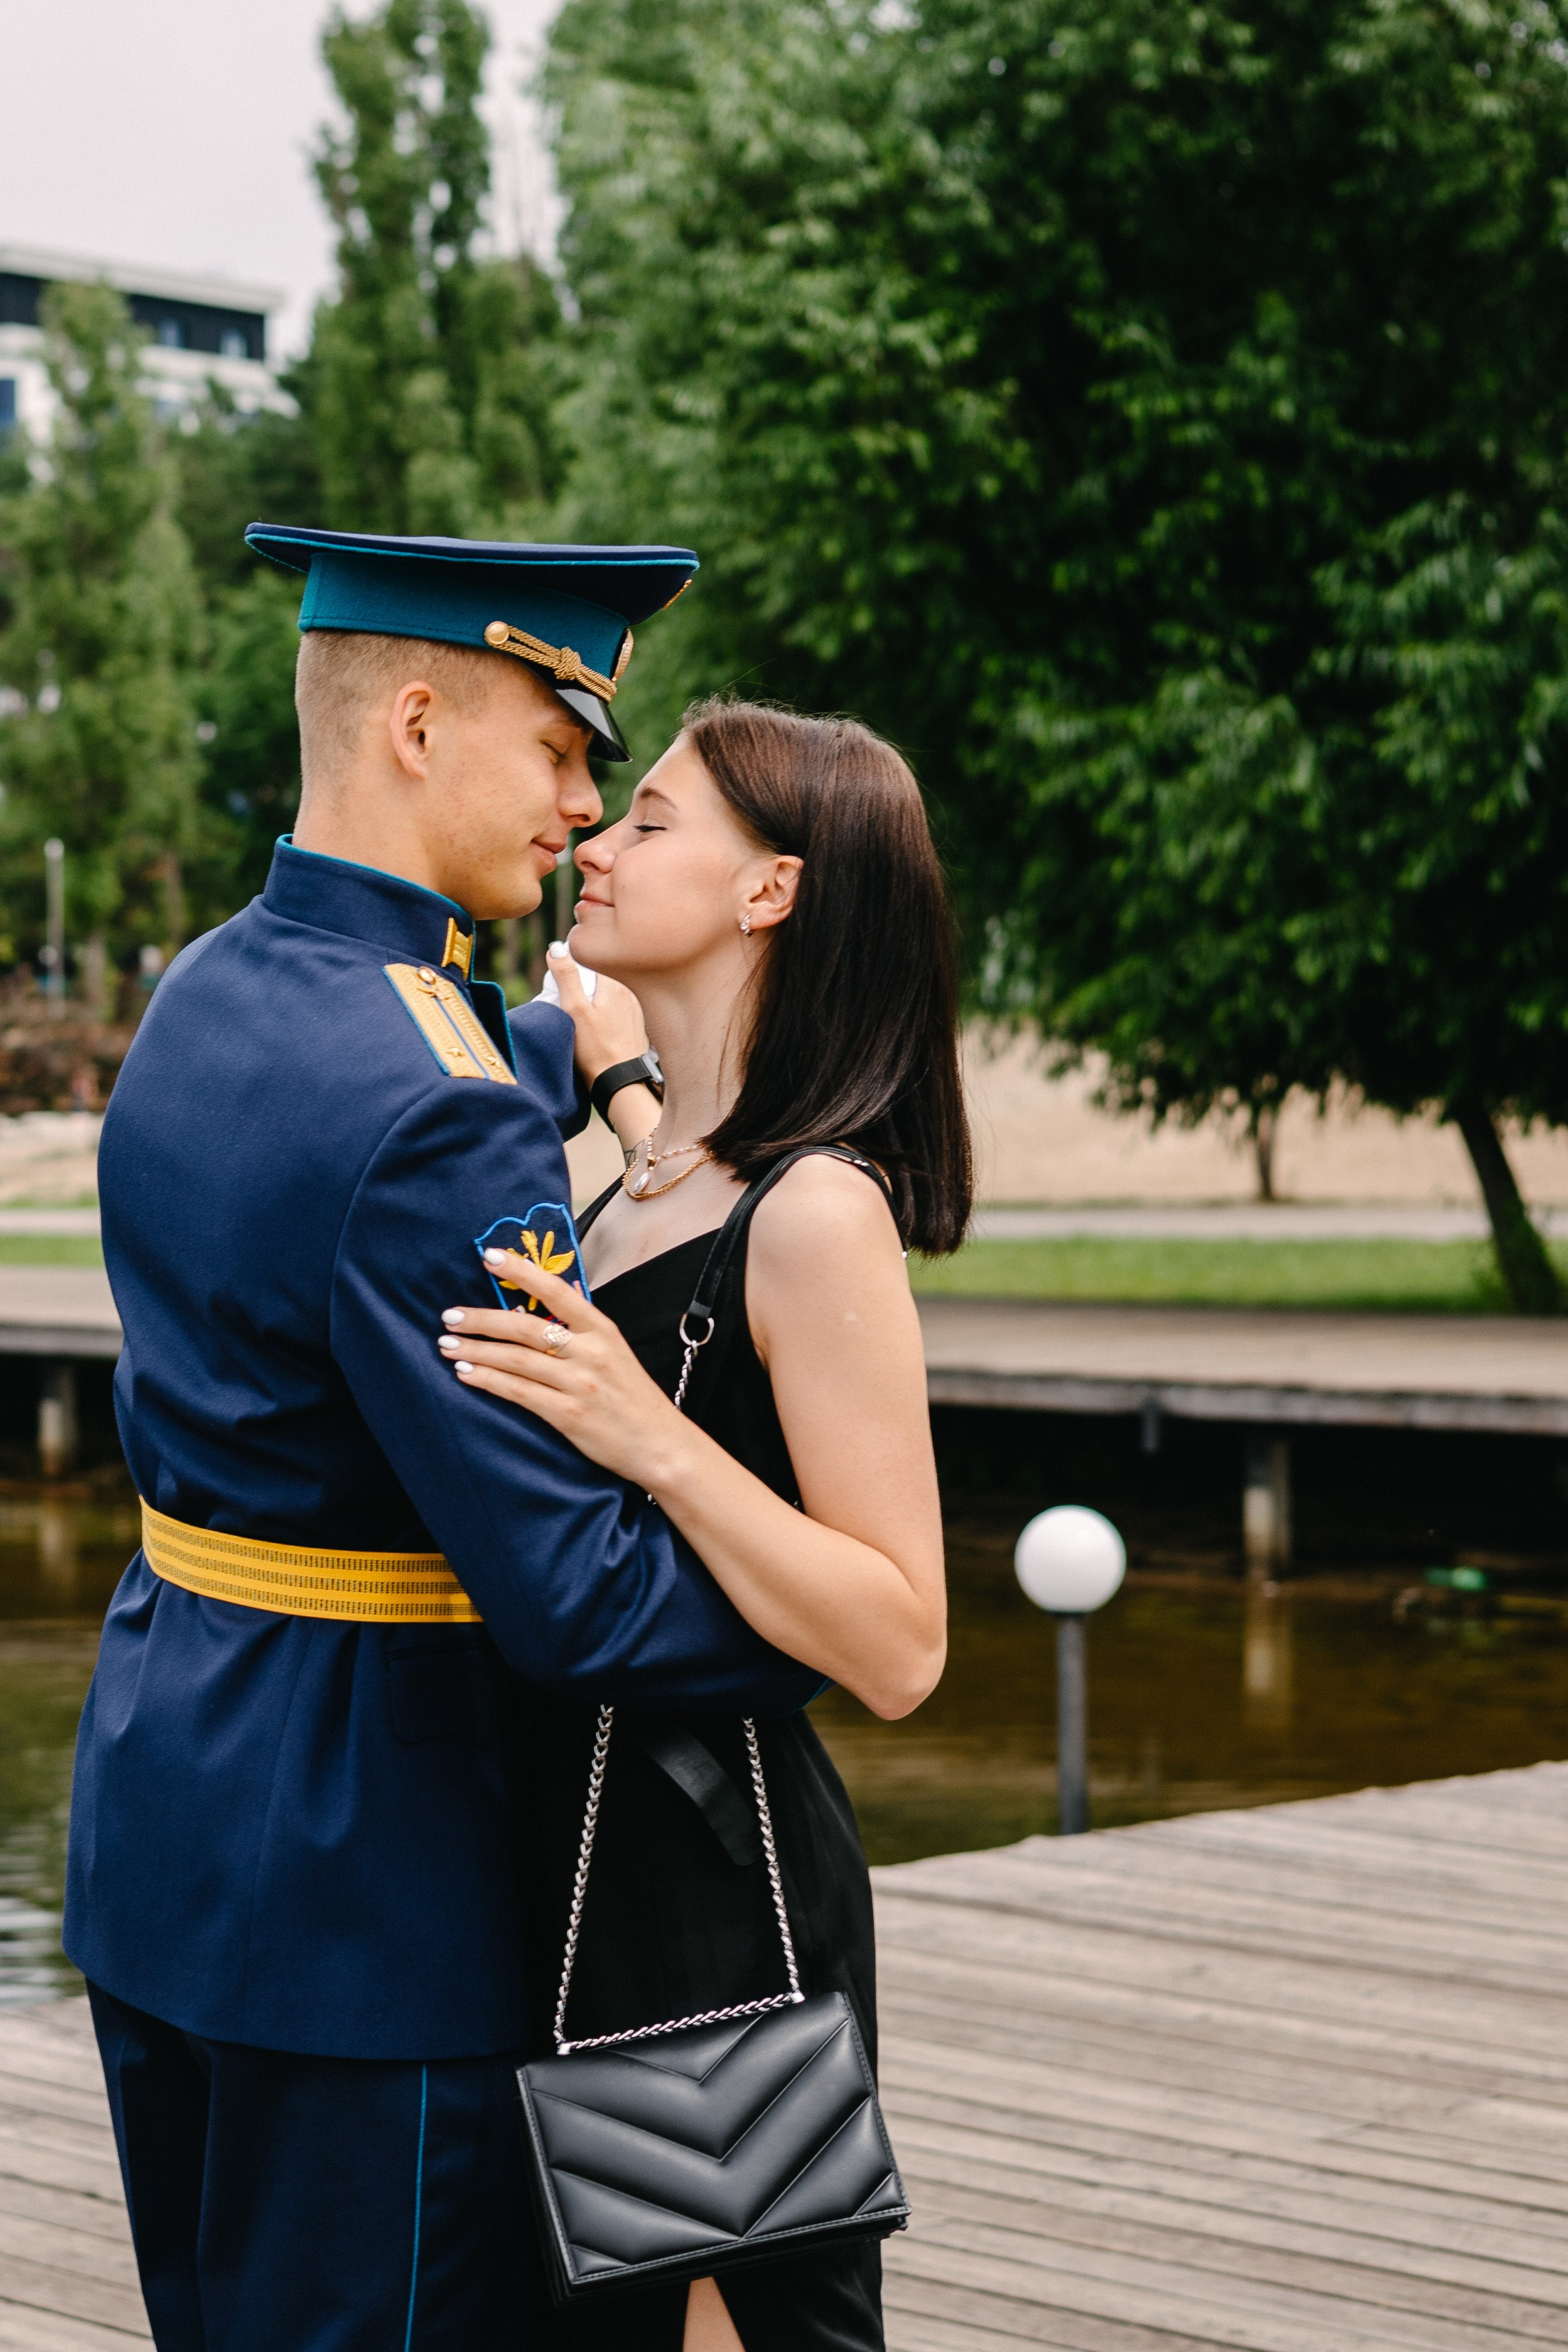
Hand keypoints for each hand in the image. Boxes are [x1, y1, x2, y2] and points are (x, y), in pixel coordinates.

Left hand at [439, 1248, 695, 1487]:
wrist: (660, 1445)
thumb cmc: (633, 1397)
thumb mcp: (616, 1350)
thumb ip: (585, 1324)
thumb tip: (560, 1289)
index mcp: (602, 1329)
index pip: (555, 1290)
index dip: (521, 1271)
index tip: (489, 1256)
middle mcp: (591, 1352)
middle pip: (526, 1327)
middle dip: (482, 1319)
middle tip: (449, 1316)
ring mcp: (579, 1383)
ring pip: (516, 1359)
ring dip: (476, 1350)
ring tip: (447, 1345)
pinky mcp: (569, 1414)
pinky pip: (520, 1393)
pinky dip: (489, 1381)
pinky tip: (466, 1374)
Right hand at [546, 943, 647, 1084]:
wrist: (621, 1082)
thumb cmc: (595, 1049)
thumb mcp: (574, 1010)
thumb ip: (566, 976)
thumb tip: (557, 946)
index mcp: (615, 984)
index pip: (589, 965)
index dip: (571, 974)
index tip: (561, 991)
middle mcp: (630, 993)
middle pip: (599, 981)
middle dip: (583, 990)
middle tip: (570, 1011)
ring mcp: (636, 1011)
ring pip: (609, 998)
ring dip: (595, 1004)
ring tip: (584, 1025)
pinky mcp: (637, 1027)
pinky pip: (617, 1014)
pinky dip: (606, 1018)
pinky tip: (599, 1034)